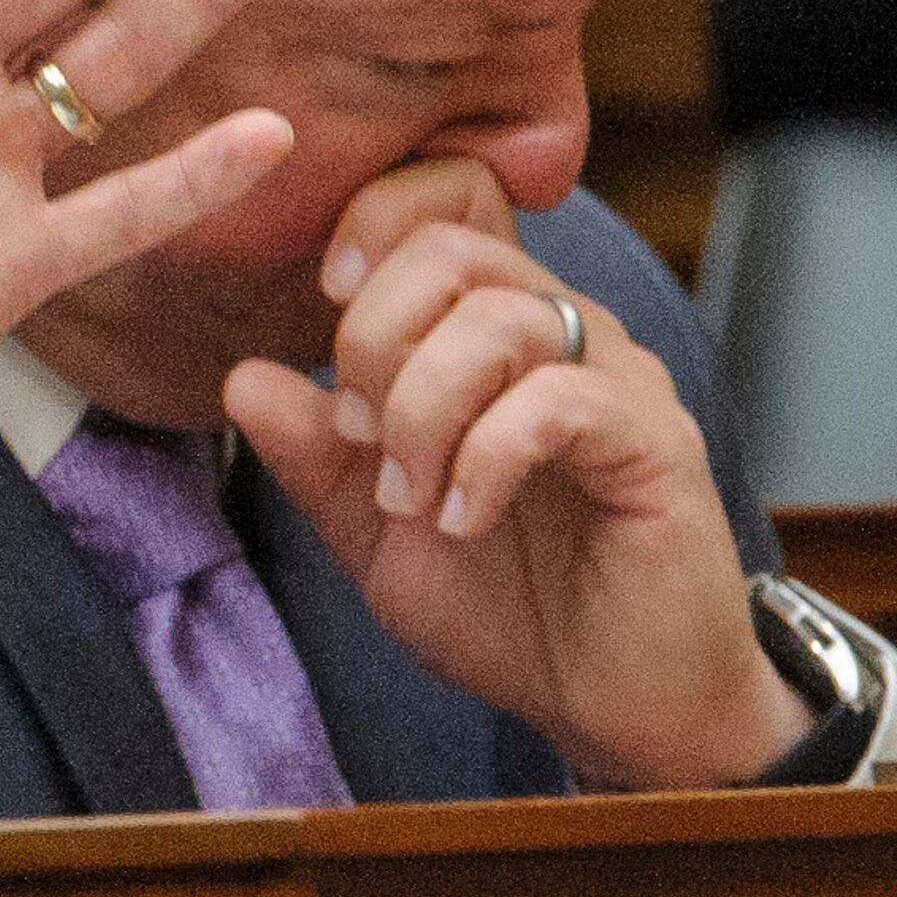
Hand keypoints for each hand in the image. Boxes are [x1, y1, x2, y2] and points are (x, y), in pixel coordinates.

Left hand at [223, 165, 801, 787]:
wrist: (609, 699)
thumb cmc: (504, 604)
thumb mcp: (372, 530)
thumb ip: (312, 454)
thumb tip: (240, 376)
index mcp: (492, 332)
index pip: (445, 198)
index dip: (369, 224)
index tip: (322, 305)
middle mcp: (563, 334)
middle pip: (451, 248)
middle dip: (372, 339)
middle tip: (363, 440)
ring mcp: (618, 381)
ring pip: (498, 320)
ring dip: (422, 413)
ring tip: (414, 501)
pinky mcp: (656, 443)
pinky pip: (559, 402)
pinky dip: (485, 459)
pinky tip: (466, 520)